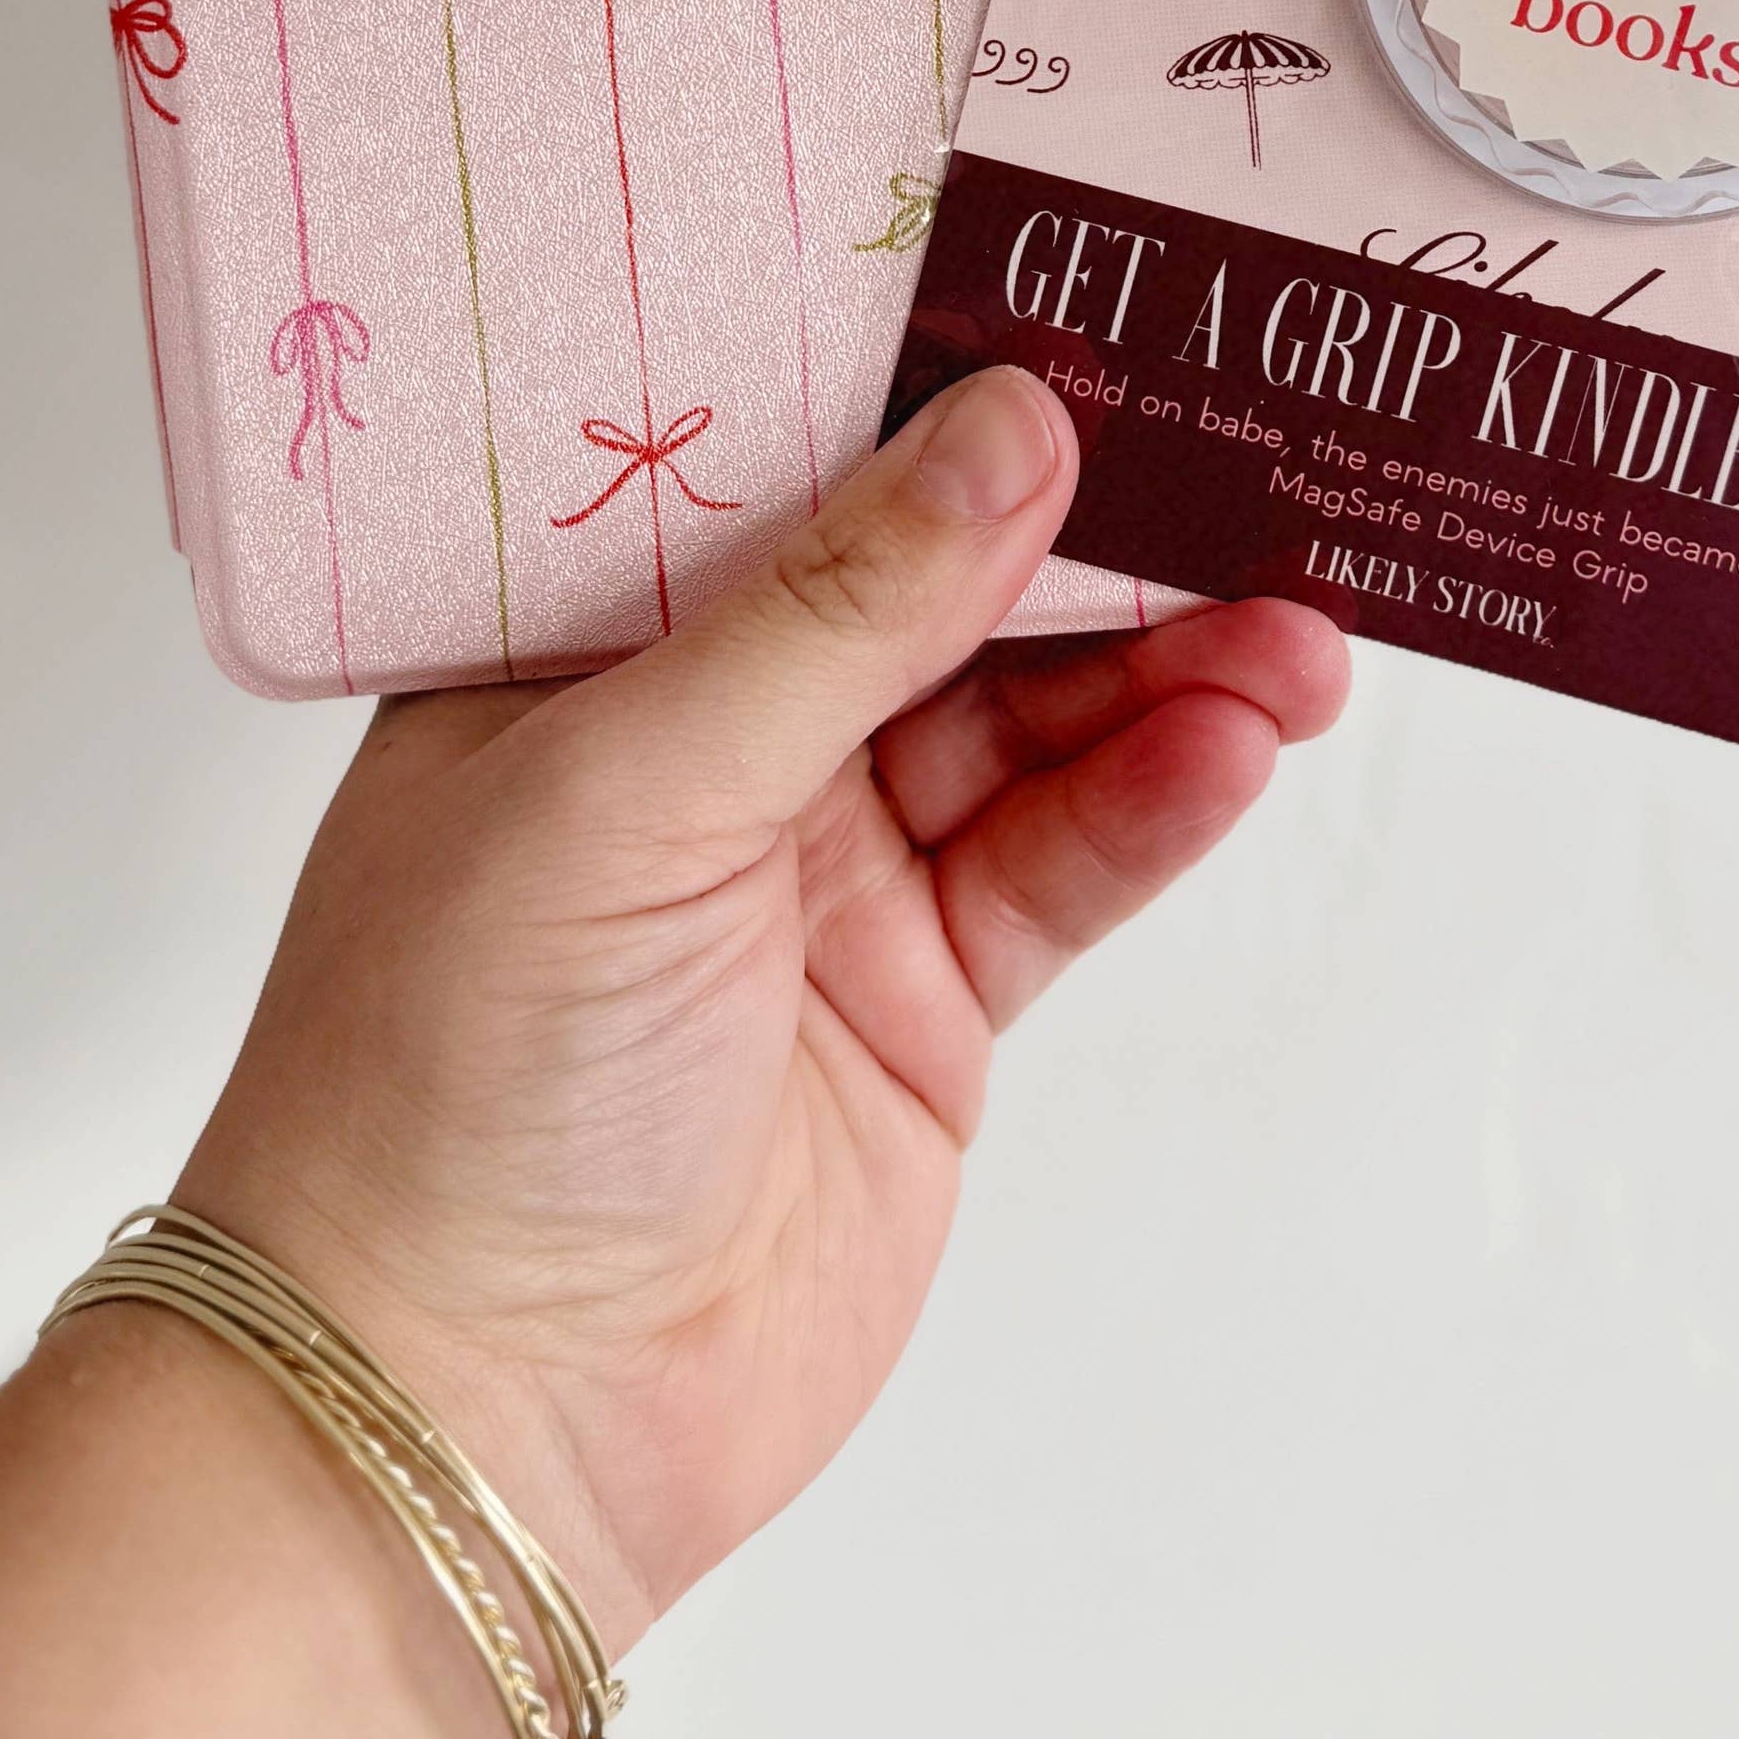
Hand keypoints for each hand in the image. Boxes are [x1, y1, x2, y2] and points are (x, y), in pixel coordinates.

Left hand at [176, 368, 1347, 1660]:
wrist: (464, 1425)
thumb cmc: (445, 1088)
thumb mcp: (624, 791)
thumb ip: (835, 613)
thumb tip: (1010, 428)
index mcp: (578, 644)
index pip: (783, 466)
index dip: (933, 390)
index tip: (1095, 313)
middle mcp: (705, 741)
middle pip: (939, 586)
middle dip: (1094, 531)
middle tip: (1250, 461)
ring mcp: (823, 875)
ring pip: (1031, 720)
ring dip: (1165, 667)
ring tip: (1293, 629)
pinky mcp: (922, 1005)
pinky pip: (1064, 864)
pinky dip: (1157, 799)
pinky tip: (1236, 741)